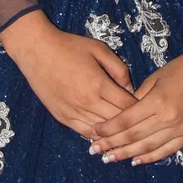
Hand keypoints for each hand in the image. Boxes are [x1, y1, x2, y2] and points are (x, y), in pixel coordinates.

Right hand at [0, 11, 135, 137]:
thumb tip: (130, 88)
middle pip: (117, 122)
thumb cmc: (69, 46)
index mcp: (99, 84)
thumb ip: (119, 69)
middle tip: (139, 124)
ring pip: (101, 131)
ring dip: (114, 133)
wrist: (36, 50)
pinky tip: (105, 136)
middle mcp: (88, 102)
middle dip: (130, 123)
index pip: (128, 106)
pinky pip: (84, 133)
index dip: (139, 109)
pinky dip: (96, 136)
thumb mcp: (99, 49)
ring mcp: (73, 112)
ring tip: (126, 134)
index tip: (146, 109)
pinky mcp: (62, 117)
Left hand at [89, 33, 182, 166]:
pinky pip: (166, 151)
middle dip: (112, 144)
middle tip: (94, 150)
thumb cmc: (180, 70)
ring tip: (110, 158)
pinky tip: (135, 161)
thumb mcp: (154, 79)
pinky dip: (150, 157)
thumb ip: (137, 99)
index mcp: (157, 102)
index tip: (93, 133)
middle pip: (134, 136)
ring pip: (148, 147)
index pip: (126, 121)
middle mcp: (168, 118)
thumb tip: (121, 116)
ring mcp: (180, 129)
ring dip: (127, 154)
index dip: (108, 129)